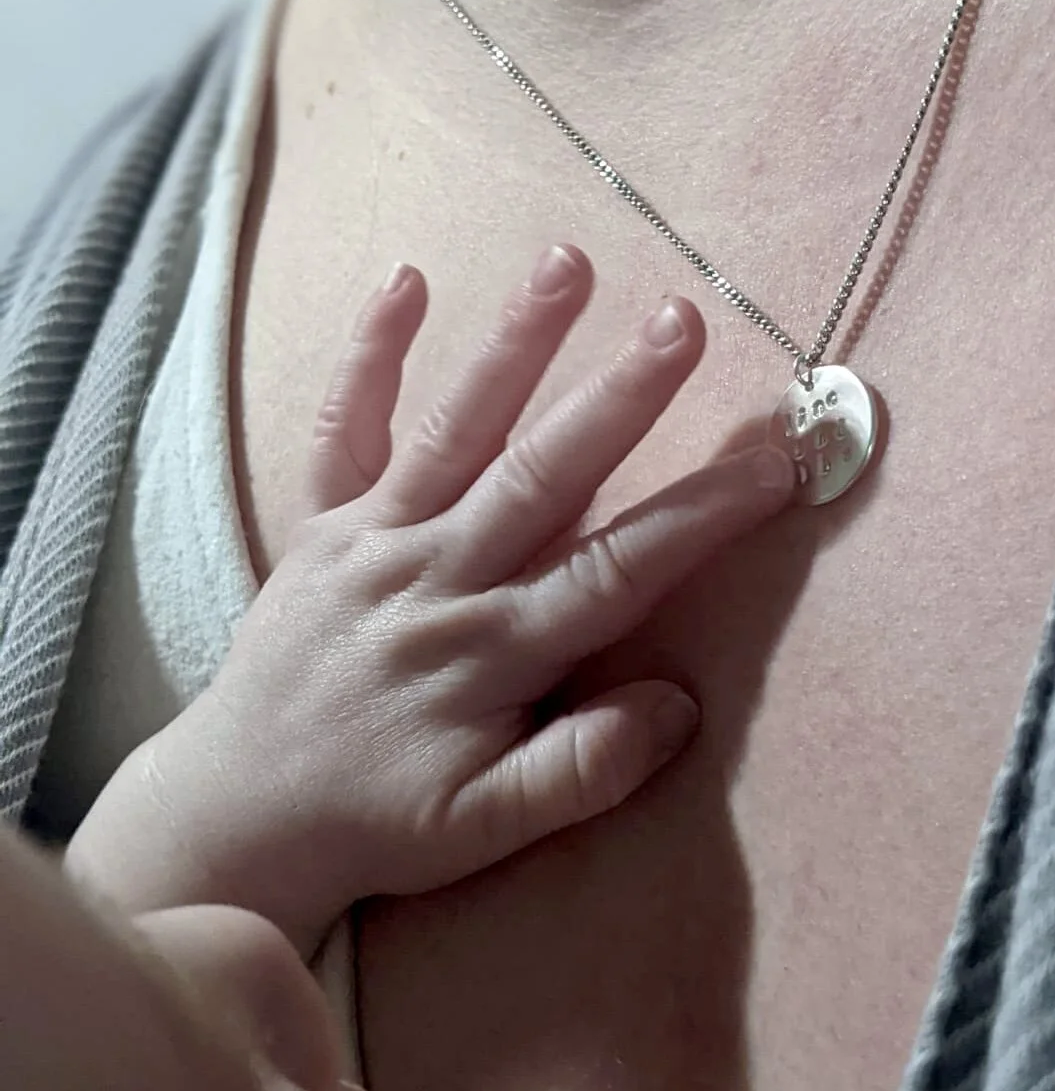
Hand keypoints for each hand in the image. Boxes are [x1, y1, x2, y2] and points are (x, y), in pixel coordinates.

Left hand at [67, 245, 793, 952]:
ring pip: (454, 431)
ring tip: (566, 262)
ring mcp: (371, 542)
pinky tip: (406, 280)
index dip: (702, 513)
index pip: (617, 570)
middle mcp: (435, 578)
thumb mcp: (488, 829)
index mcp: (491, 651)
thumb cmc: (379, 822)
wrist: (242, 811)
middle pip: (543, 475)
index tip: (776, 459)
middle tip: (683, 319)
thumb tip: (677, 706)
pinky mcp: (320, 528)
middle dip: (620, 397)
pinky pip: (342, 431)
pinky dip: (368, 357)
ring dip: (513, 346)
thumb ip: (583, 772)